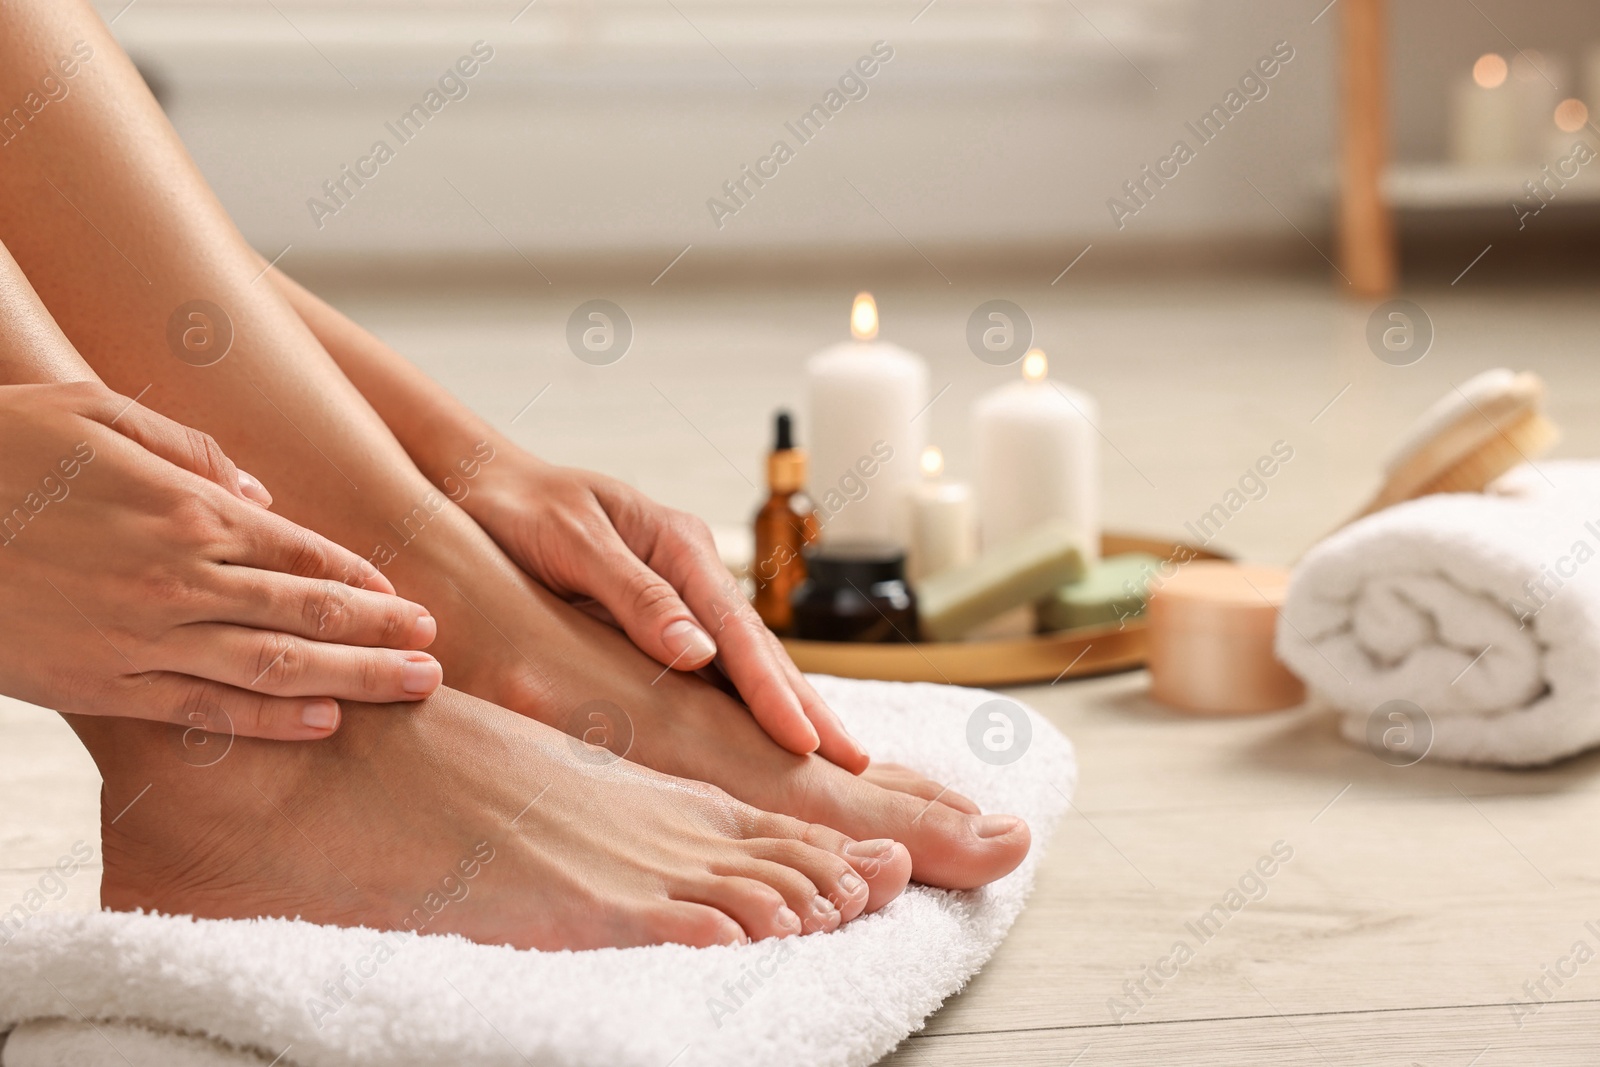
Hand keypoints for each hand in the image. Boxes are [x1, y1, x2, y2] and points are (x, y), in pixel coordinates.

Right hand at [0, 382, 442, 738]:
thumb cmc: (1, 450)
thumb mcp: (98, 413)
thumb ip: (191, 452)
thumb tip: (261, 497)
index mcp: (184, 508)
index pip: (301, 551)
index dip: (361, 579)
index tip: (408, 600)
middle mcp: (179, 577)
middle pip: (307, 612)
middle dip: (380, 634)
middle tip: (436, 653)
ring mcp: (142, 637)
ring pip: (272, 666)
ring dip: (351, 679)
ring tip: (412, 689)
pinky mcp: (102, 683)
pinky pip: (202, 708)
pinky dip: (268, 719)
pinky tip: (323, 724)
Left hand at [465, 451, 868, 771]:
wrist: (480, 486)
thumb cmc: (520, 511)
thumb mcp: (572, 542)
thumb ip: (634, 595)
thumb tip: (698, 655)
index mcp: (679, 545)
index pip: (739, 630)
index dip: (773, 690)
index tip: (804, 740)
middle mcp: (690, 569)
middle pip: (760, 647)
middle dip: (806, 705)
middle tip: (856, 763)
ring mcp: (678, 592)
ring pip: (744, 657)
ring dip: (787, 705)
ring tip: (833, 755)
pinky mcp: (656, 614)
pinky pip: (710, 663)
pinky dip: (744, 698)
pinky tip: (764, 731)